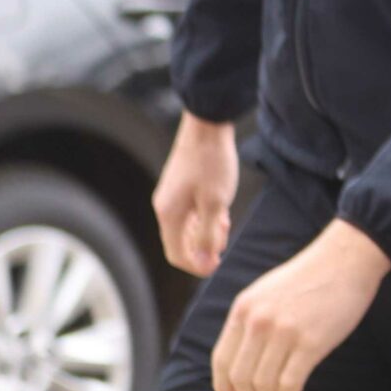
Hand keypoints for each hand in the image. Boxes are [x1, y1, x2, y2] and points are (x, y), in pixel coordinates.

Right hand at [152, 113, 238, 276]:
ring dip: (206, 232)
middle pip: (180, 243)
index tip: (218, 263)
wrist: (207, 125)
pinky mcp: (180, 187)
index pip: (176, 255)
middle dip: (203, 247)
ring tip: (225, 224)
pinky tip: (221, 213)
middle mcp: (165, 207)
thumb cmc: (212, 162)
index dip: (197, 265)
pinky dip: (205, 218)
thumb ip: (207, 235)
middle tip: (225, 238)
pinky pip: (190, 213)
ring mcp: (172, 196)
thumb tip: (202, 263)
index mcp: (169, 214)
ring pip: (186, 228)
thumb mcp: (216, 203)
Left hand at [210, 219, 390, 390]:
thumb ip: (250, 320)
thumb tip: (239, 359)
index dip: (223, 387)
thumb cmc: (310, 276)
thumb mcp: (267, 291)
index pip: (222, 360)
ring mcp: (284, 332)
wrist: (347, 257)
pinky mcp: (311, 341)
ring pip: (264, 385)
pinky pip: (290, 383)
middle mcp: (259, 321)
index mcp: (244, 309)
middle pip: (241, 377)